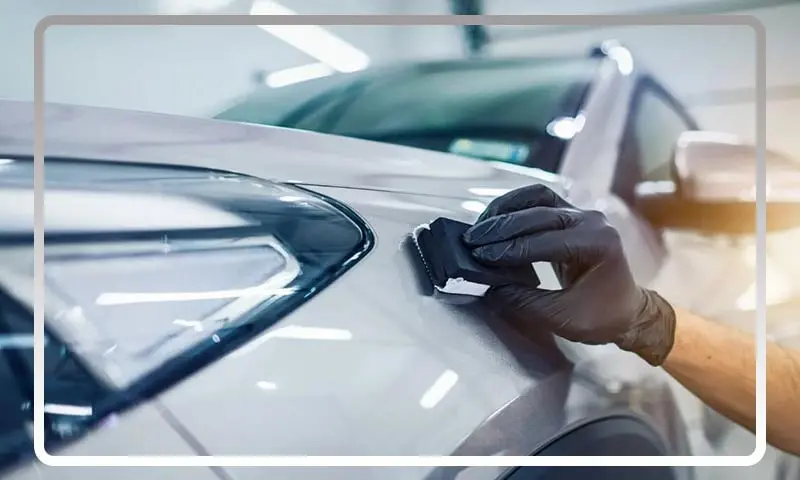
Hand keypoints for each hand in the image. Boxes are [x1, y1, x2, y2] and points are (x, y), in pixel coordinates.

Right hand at [462, 184, 675, 365]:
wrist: (626, 311)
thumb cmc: (601, 317)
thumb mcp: (561, 317)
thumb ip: (524, 300)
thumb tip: (488, 285)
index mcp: (598, 243)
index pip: (546, 241)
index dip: (510, 249)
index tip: (482, 257)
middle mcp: (592, 220)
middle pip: (539, 214)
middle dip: (502, 228)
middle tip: (473, 242)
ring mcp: (581, 213)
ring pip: (537, 198)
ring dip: (506, 209)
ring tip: (480, 227)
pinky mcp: (570, 214)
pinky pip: (539, 200)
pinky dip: (514, 206)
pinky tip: (494, 218)